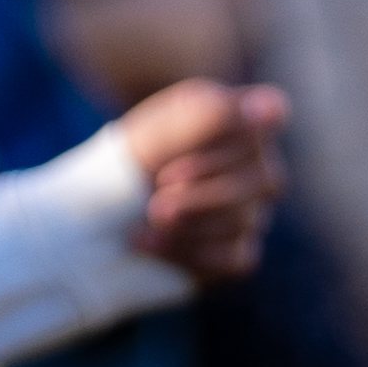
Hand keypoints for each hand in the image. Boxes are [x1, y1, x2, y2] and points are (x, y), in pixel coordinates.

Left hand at [108, 80, 283, 282]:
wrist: (94, 219)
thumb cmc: (129, 163)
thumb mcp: (159, 132)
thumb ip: (212, 116)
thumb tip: (271, 108)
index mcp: (236, 120)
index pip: (273, 111)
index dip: (240, 128)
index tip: (197, 137)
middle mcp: (254, 164)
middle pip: (264, 178)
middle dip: (204, 187)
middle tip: (158, 188)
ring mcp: (251, 211)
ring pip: (244, 220)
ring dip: (188, 220)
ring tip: (148, 215)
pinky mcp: (237, 253)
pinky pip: (235, 258)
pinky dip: (186, 251)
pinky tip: (149, 242)